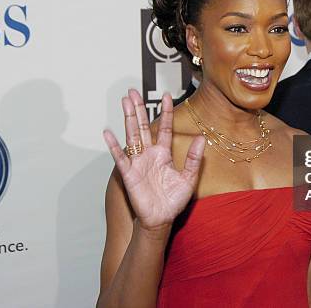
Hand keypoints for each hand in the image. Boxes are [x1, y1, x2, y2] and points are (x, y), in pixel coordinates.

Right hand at [103, 89, 204, 231]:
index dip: (165, 112)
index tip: (167, 95)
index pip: (164, 128)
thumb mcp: (189, 178)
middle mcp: (149, 154)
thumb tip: (202, 139)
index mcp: (164, 154)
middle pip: (142, 126)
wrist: (161, 219)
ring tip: (124, 101)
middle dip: (138, 108)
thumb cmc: (173, 200)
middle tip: (133, 91)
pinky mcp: (129, 174)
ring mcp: (138, 162)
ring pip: (131, 136)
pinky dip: (114, 146)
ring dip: (127, 118)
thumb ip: (195, 159)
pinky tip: (108, 132)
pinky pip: (121, 157)